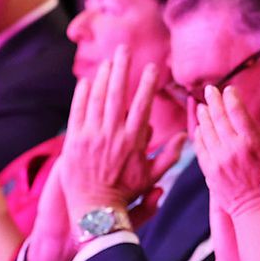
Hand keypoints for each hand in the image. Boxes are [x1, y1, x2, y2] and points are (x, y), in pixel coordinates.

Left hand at [57, 46, 182, 219]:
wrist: (95, 210)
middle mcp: (112, 134)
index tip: (152, 68)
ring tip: (108, 61)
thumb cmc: (126, 194)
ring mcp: (91, 136)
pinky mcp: (74, 141)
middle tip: (125, 50)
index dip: (147, 84)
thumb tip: (185, 137)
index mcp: (133, 141)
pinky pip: (77, 112)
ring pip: (97, 99)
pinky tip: (87, 81)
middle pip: (118, 94)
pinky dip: (81, 95)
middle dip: (122, 69)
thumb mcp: (152, 176)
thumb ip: (170, 156)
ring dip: (103, 77)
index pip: (142, 105)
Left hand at [192, 85, 259, 219]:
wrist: (256, 210)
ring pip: (207, 131)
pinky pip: (201, 148)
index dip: (231, 98)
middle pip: (219, 118)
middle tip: (210, 89)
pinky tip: (199, 128)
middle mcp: (233, 149)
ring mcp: (219, 160)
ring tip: (202, 105)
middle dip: (214, 101)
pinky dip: (199, 136)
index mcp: (252, 142)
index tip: (229, 89)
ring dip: (203, 116)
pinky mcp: (209, 171)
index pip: (237, 112)